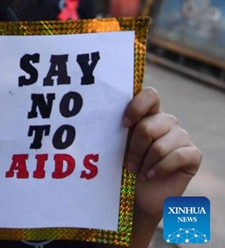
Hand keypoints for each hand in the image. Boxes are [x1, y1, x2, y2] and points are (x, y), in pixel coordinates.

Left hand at [123, 87, 201, 219]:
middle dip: (134, 148)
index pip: (149, 95)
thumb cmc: (124, 167)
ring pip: (160, 145)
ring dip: (145, 162)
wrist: (140, 195)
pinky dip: (159, 169)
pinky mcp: (193, 154)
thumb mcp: (117, 146)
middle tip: (128, 164)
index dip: (136, 107)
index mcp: (148, 113)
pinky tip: (150, 176)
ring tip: (138, 172)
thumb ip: (116, 129)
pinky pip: (177, 156)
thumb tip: (99, 117)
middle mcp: (166, 121)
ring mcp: (181, 136)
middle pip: (148, 126)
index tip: (123, 125)